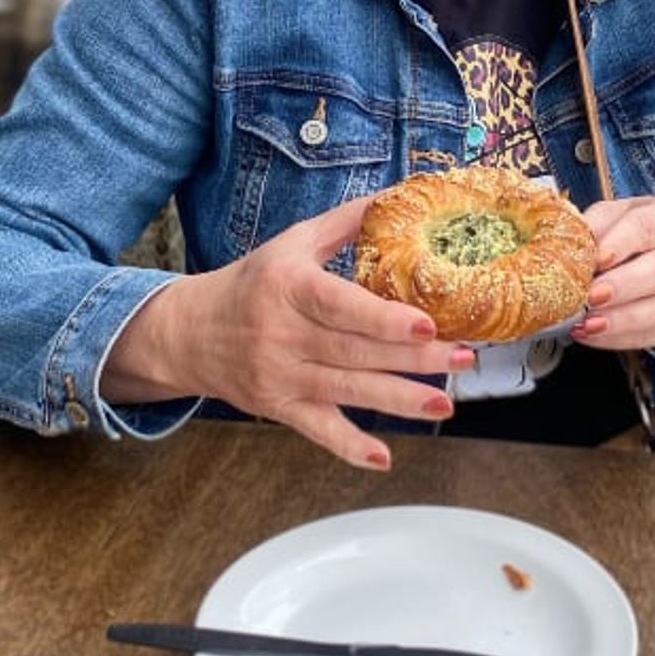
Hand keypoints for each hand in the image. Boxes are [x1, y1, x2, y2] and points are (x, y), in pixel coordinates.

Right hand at [101, 196, 474, 470]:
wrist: (192, 332)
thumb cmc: (253, 281)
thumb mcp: (293, 242)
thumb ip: (345, 223)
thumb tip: (396, 197)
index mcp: (289, 287)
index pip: (340, 305)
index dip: (384, 319)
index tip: (426, 323)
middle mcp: (282, 334)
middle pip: (356, 351)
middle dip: (415, 358)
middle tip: (462, 357)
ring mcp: (280, 376)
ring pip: (347, 391)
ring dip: (400, 400)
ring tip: (444, 402)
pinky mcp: (279, 409)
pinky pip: (318, 431)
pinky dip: (350, 447)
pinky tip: (383, 458)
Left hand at [568, 195, 654, 350]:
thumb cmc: (637, 232)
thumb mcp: (618, 216)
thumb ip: (596, 225)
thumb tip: (566, 245)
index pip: (646, 227)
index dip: (620, 244)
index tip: (595, 260)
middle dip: (622, 286)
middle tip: (590, 296)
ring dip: (621, 320)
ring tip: (588, 324)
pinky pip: (653, 335)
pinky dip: (619, 338)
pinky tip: (592, 335)